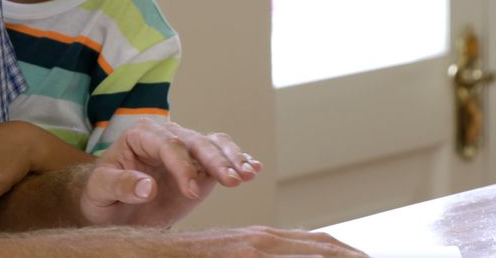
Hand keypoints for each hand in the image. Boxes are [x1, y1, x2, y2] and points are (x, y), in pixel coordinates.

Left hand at [79, 119, 263, 227]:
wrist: (113, 210)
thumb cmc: (102, 196)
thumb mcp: (101, 191)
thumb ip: (121, 185)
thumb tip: (148, 187)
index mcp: (141, 135)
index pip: (168, 145)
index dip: (182, 166)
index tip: (192, 191)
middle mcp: (167, 136)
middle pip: (196, 142)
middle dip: (215, 160)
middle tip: (231, 181)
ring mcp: (186, 150)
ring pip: (214, 144)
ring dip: (232, 158)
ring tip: (247, 174)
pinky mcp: (200, 166)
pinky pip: (222, 157)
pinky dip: (239, 161)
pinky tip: (253, 169)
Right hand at [132, 226, 366, 256]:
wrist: (143, 253)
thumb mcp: (232, 257)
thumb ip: (259, 257)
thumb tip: (293, 257)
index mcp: (260, 241)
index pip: (316, 244)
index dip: (346, 253)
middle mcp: (260, 239)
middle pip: (322, 245)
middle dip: (352, 255)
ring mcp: (251, 247)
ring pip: (310, 250)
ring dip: (337, 256)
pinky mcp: (241, 254)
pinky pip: (281, 256)